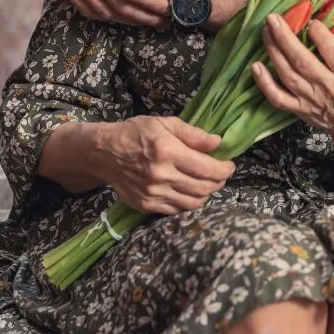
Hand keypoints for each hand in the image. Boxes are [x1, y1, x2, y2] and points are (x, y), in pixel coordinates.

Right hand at [32, 0, 185, 25]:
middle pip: (121, 6)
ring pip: (104, 11)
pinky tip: (122, 16)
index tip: (170, 8)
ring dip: (128, 20)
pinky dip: (107, 16)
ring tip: (149, 21)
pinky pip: (87, 9)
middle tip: (165, 21)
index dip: (152, 3)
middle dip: (145, 17)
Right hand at [94, 116, 235, 214]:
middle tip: (222, 173)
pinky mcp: (146, 205)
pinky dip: (189, 202)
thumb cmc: (136, 133)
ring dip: (207, 194)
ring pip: (194, 202)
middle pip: (204, 188)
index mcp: (168, 152)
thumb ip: (193, 134)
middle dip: (219, 182)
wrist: (103, 153)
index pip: (208, 168)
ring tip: (208, 182)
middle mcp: (161, 176)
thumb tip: (218, 143)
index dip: (225, 169)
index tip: (229, 164)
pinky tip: (190, 190)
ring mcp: (153, 193)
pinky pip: (177, 210)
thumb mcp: (165, 123)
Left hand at [254, 13, 333, 151]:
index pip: (330, 49)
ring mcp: (311, 99)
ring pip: (287, 74)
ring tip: (265, 32)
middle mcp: (328, 87)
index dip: (318, 32)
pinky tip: (255, 66)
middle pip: (302, 60)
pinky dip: (264, 84)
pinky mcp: (300, 109)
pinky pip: (278, 97)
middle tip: (273, 18)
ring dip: (273, 52)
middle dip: (285, 37)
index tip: (310, 20)